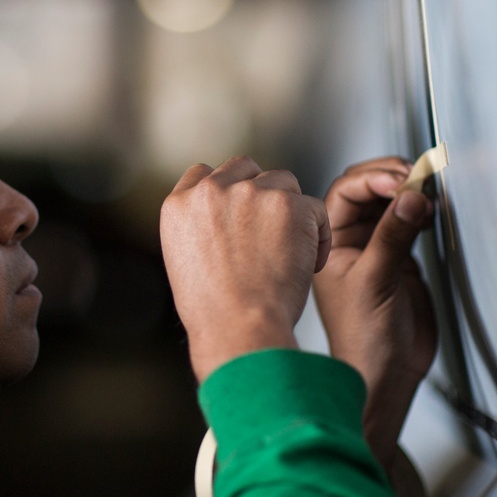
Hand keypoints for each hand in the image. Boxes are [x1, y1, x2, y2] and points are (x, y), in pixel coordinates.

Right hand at [160, 156, 330, 382]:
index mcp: (178, 204)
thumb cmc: (214, 312)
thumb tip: (225, 218)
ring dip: (290, 209)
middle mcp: (210, 191)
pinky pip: (314, 207)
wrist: (238, 329)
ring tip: (292, 249)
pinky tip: (310, 262)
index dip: (226, 192)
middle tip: (271, 231)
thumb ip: (199, 227)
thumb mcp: (183, 262)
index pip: (203, 174)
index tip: (239, 217)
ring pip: (282, 181)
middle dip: (259, 192)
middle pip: (244, 167)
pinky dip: (318, 233)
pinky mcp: (288, 205)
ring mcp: (249, 193)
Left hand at [312, 157, 435, 468]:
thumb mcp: (376, 279)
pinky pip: (407, 221)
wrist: (384, 372)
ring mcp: (374, 247)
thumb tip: (409, 198)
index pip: (344, 192)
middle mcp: (348, 240)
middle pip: (366, 190)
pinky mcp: (399, 257)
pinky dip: (419, 211)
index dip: (372, 180)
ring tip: (425, 192)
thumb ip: (393, 237)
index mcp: (328, 241)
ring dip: (407, 192)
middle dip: (390, 178)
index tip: (399, 182)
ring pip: (388, 203)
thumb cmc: (362, 337)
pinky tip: (429, 211)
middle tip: (415, 180)